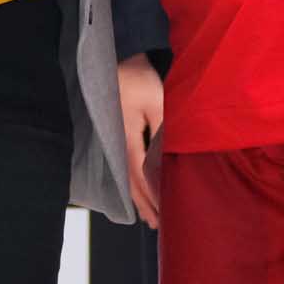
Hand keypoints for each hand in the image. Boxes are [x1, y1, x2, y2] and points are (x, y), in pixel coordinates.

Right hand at [116, 53, 164, 227]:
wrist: (120, 58)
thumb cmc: (139, 80)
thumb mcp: (157, 104)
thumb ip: (162, 133)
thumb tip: (167, 161)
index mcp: (127, 140)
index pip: (141, 178)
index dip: (153, 198)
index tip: (164, 214)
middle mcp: (118, 144)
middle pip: (131, 183)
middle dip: (144, 204)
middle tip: (156, 225)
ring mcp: (116, 139)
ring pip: (126, 175)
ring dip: (138, 195)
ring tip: (148, 213)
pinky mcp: (118, 132)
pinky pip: (125, 164)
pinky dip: (133, 180)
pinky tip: (137, 186)